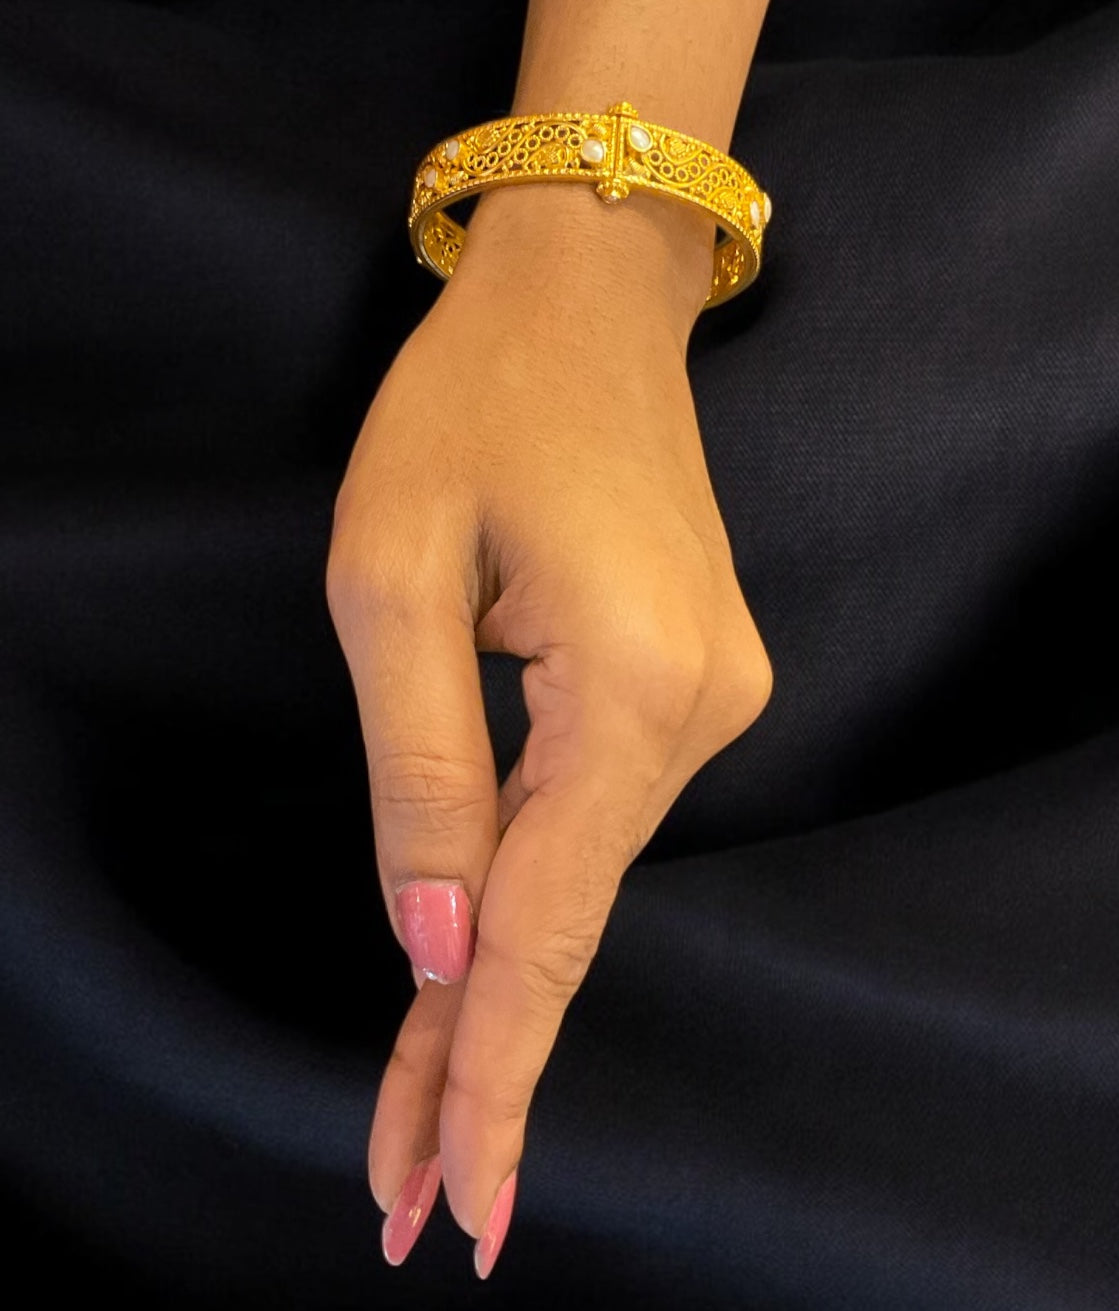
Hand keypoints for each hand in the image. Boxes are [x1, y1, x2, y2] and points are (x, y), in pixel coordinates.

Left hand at [325, 185, 772, 1276]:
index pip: (545, 924)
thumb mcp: (390, 576)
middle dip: (476, 1057)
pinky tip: (478, 948)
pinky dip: (533, 890)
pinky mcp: (695, 685)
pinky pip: (598, 814)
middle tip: (410, 1195)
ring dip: (495, 976)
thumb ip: (419, 770)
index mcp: (632, 686)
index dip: (487, 1069)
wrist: (588, 307)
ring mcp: (715, 702)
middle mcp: (704, 714)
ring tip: (416, 1101)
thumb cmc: (473, 407)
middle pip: (568, 921)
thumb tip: (434, 941)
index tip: (450, 1202)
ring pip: (582, 875)